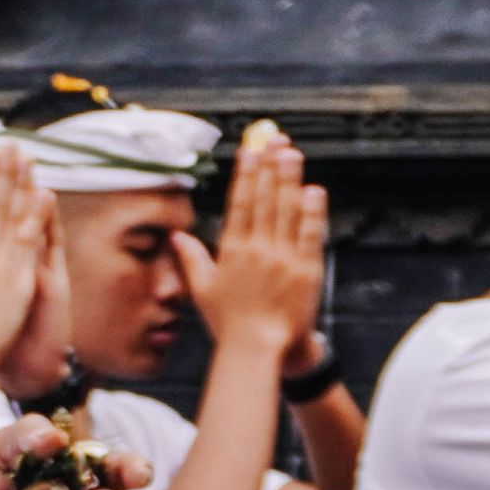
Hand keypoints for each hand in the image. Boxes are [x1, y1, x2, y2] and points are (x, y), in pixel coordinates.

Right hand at [188, 122, 326, 356]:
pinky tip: (313, 190)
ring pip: (287, 210)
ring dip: (290, 179)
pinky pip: (309, 235)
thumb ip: (191, 259)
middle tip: (275, 139)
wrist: (257, 350)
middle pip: (265, 199)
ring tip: (292, 153)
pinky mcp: (306, 270)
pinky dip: (312, 212)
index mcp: (232, 251)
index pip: (240, 203)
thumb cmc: (229, 324)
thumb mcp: (203, 290)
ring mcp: (283, 259)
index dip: (246, 174)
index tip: (249, 151)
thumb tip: (176, 236)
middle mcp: (257, 250)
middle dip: (269, 166)